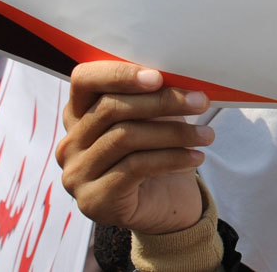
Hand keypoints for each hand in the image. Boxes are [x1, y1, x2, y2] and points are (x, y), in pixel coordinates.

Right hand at [56, 61, 214, 234]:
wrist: (165, 204)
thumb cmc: (156, 150)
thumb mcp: (152, 116)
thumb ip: (150, 93)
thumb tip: (175, 72)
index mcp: (77, 113)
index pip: (84, 79)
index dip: (119, 75)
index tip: (158, 77)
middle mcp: (70, 143)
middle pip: (110, 109)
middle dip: (161, 102)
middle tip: (200, 101)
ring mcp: (77, 174)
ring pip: (125, 137)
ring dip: (174, 133)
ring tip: (206, 134)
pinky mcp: (94, 199)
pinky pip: (135, 167)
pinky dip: (171, 158)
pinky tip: (195, 157)